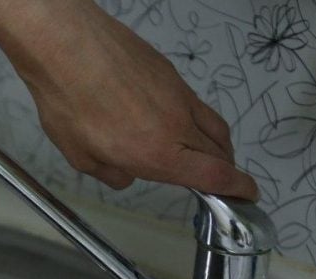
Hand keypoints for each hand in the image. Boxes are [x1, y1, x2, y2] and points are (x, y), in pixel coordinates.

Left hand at [0, 0, 257, 200]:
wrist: (67, 46)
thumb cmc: (68, 101)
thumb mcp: (81, 156)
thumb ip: (111, 173)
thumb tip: (126, 176)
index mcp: (159, 153)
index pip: (215, 175)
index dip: (238, 188)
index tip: (248, 195)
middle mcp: (178, 124)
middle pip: (220, 151)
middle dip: (225, 169)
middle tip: (220, 179)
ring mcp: (178, 94)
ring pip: (212, 124)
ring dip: (214, 144)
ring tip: (199, 153)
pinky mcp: (171, 73)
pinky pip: (194, 103)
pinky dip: (195, 119)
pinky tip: (171, 122)